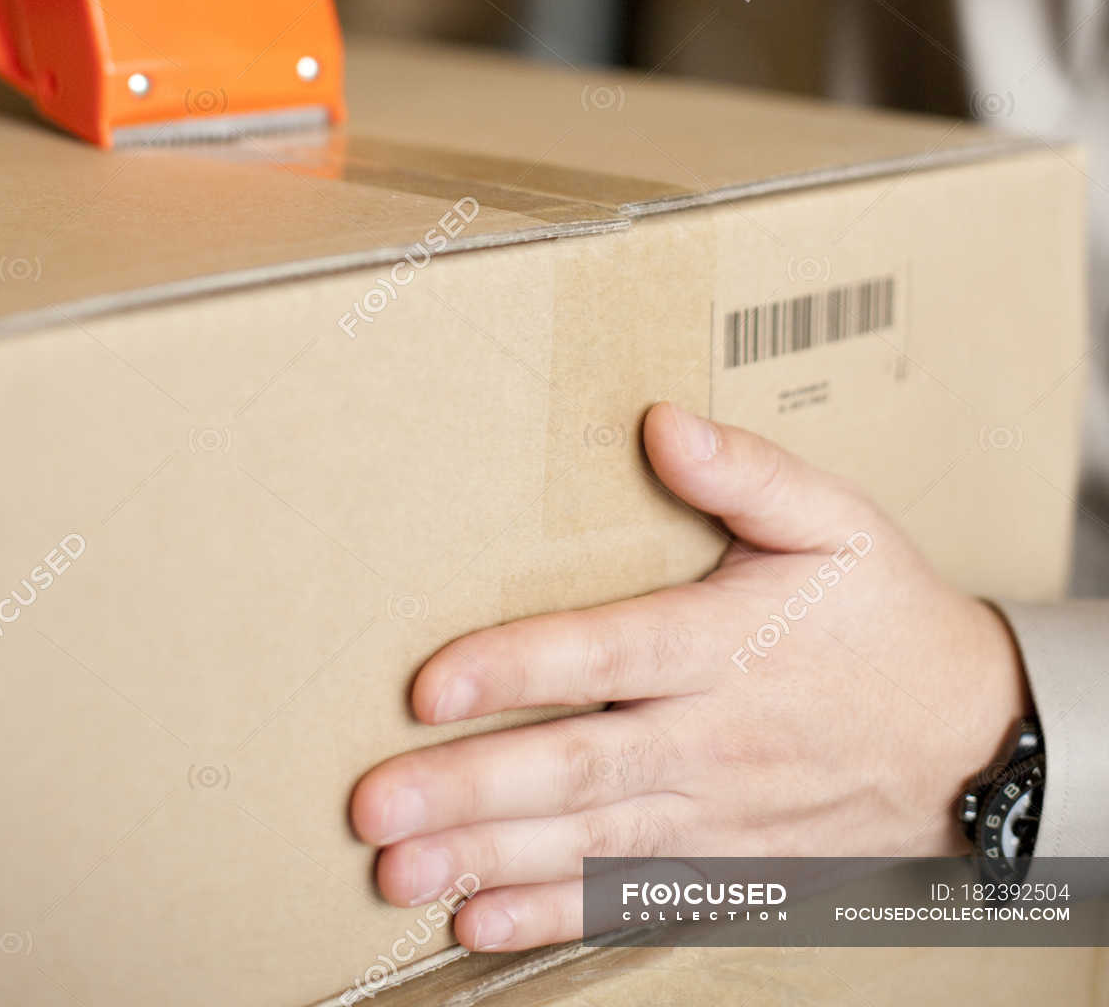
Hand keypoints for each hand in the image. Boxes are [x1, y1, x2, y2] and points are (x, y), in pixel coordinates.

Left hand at [352, 402, 1030, 952]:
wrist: (967, 740)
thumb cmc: (884, 615)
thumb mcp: (837, 521)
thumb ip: (747, 472)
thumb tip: (663, 422)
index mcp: (726, 643)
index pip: (606, 654)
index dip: (518, 667)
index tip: (430, 684)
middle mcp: (710, 736)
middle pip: (576, 765)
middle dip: (470, 786)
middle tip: (375, 803)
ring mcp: (713, 812)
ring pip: (587, 841)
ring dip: (488, 857)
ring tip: (398, 870)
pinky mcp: (721, 862)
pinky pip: (628, 896)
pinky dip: (552, 914)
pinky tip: (477, 919)